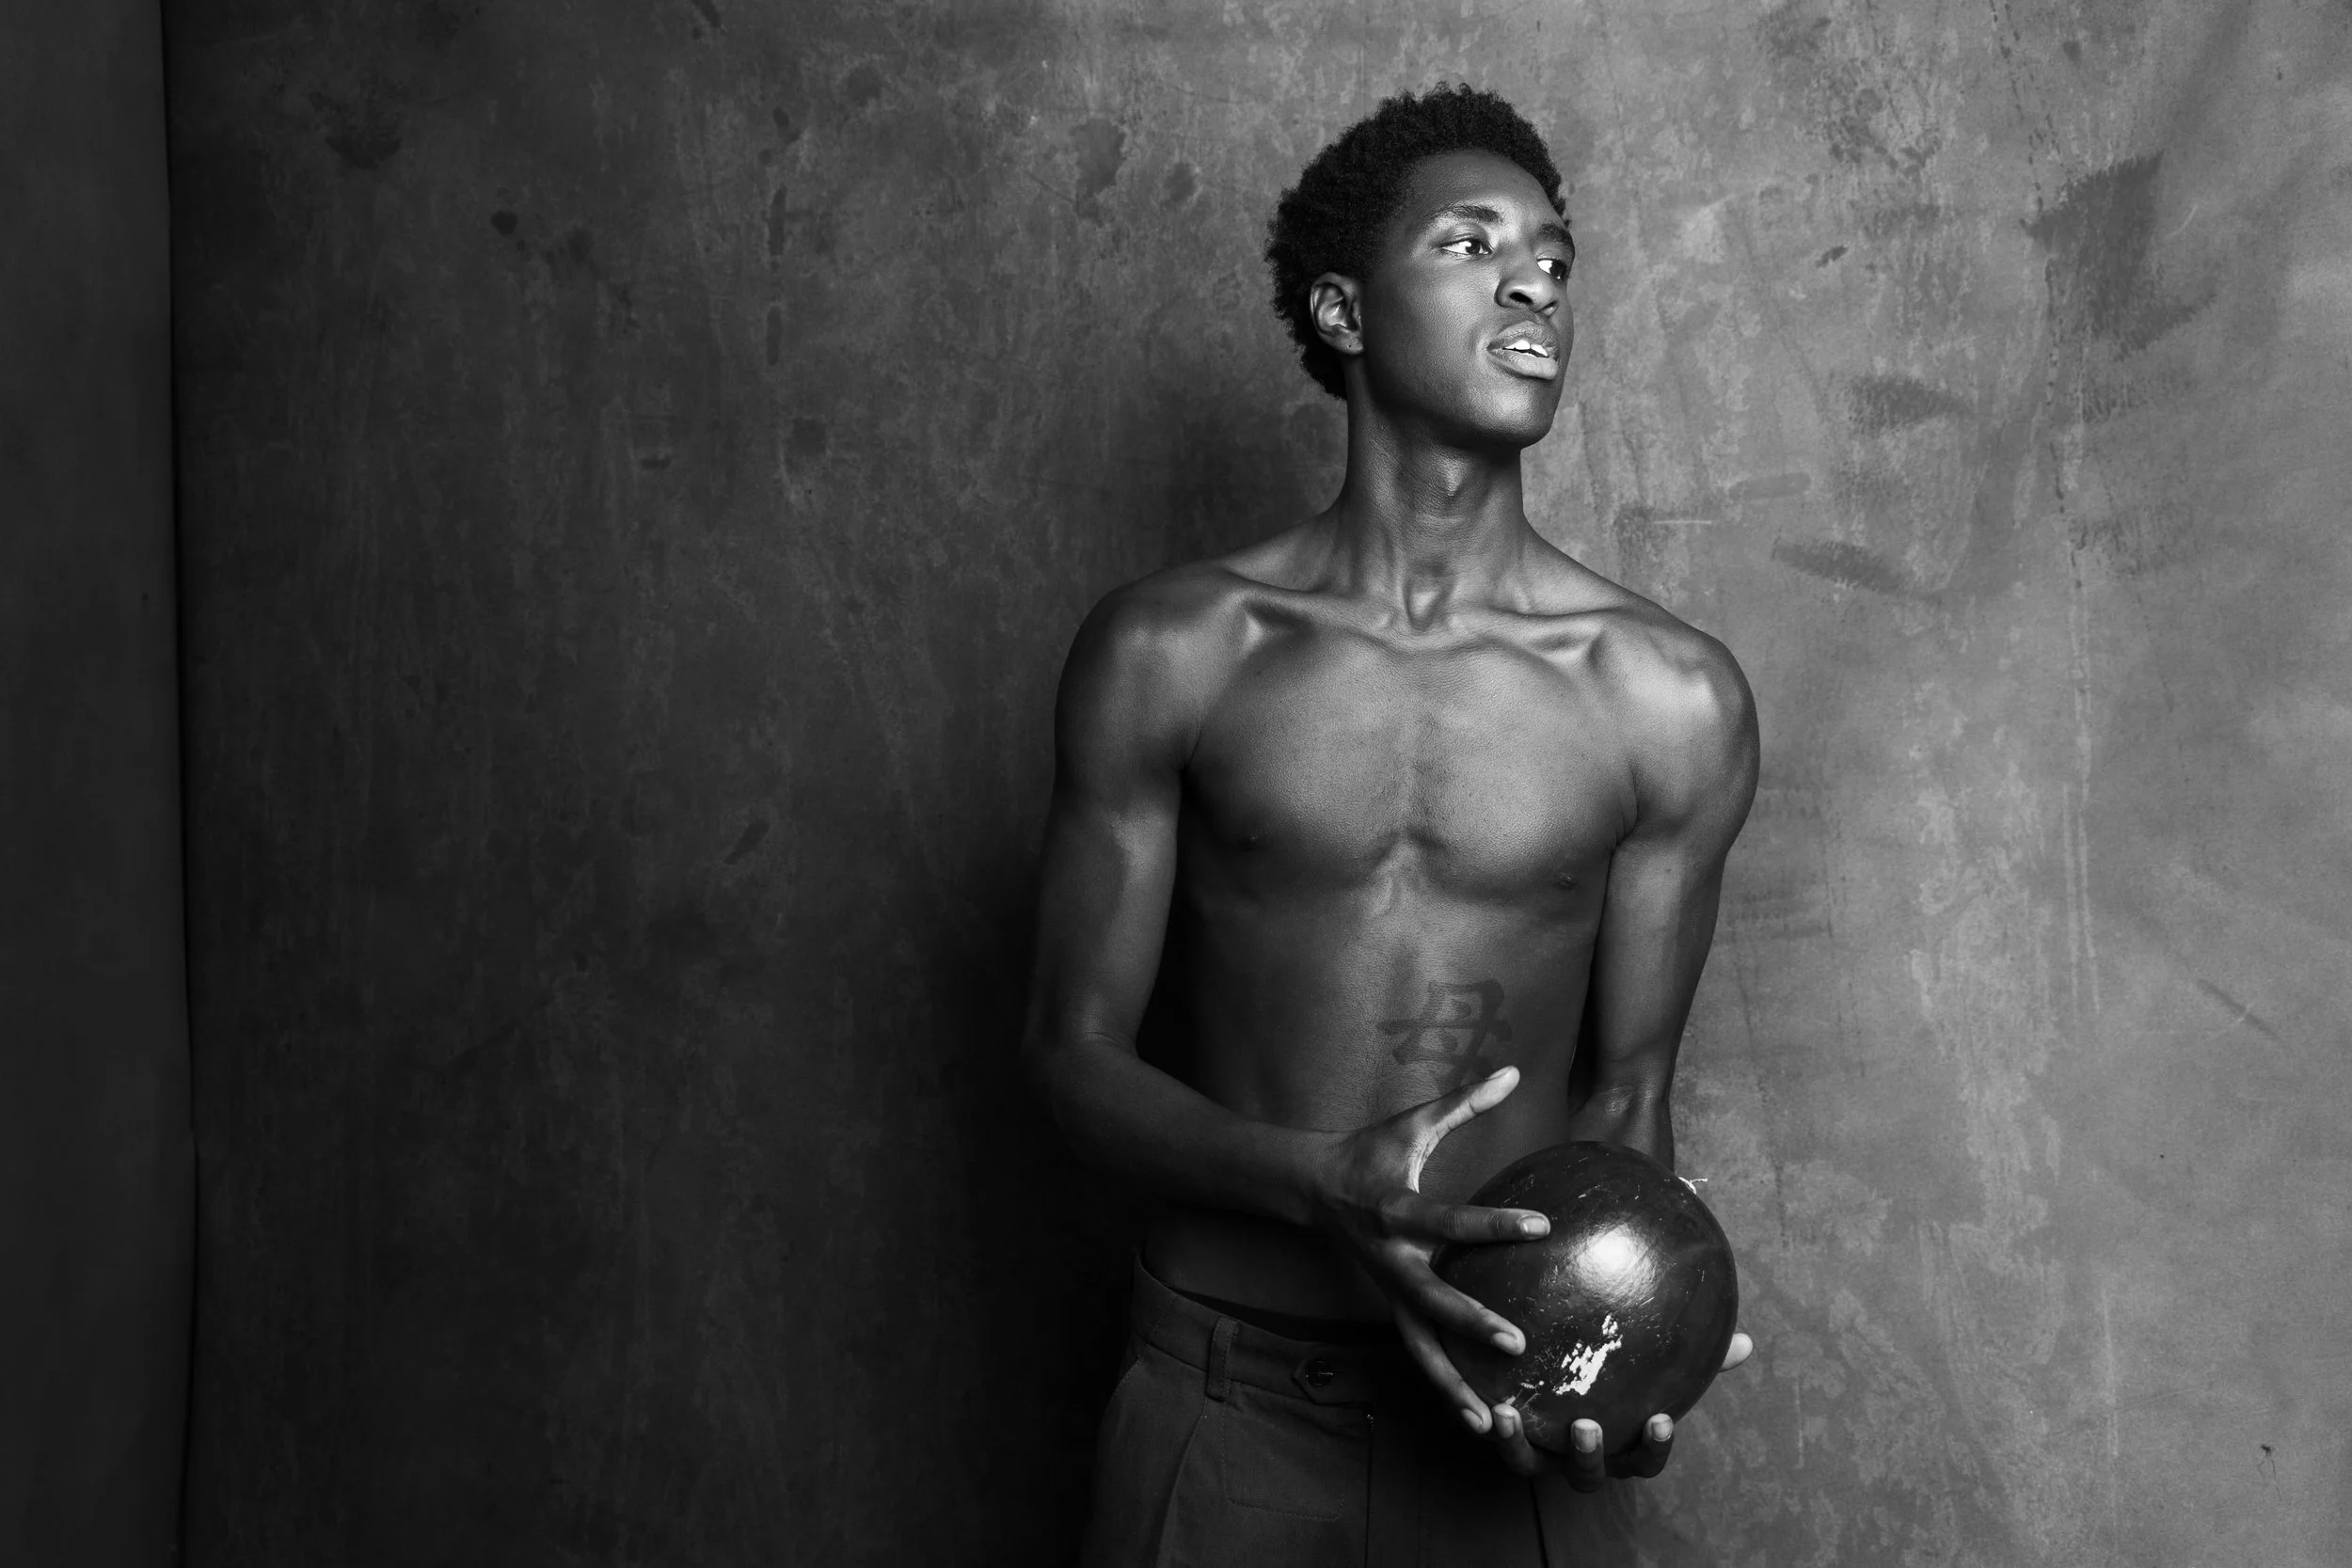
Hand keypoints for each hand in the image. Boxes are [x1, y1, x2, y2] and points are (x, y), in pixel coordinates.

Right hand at [1306, 1067, 1549, 1434]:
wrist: (1311, 1188)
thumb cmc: (1369, 1151)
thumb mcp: (1411, 1123)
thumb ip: (1464, 1102)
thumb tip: (1515, 1071)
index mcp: (1396, 1210)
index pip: (1450, 1220)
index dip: (1494, 1224)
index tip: (1542, 1227)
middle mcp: (1391, 1259)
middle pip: (1431, 1299)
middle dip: (1471, 1322)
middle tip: (1516, 1343)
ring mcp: (1388, 1290)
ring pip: (1420, 1347)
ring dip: (1452, 1385)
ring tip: (1490, 1423)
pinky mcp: (1392, 1307)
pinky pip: (1419, 1352)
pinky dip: (1445, 1386)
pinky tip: (1479, 1418)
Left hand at [1488, 1329, 1757, 1487]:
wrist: (1545, 1362)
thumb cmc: (1612, 1371)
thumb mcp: (1649, 1360)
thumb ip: (1694, 1357)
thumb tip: (1747, 1343)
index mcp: (1619, 1444)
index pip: (1644, 1459)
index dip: (1653, 1446)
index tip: (1660, 1417)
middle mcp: (1578, 1455)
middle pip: (1587, 1474)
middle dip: (1587, 1456)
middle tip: (1585, 1425)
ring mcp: (1538, 1451)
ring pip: (1528, 1465)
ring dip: (1519, 1445)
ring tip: (1508, 1413)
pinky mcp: (1502, 1434)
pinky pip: (1491, 1436)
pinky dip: (1485, 1424)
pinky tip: (1478, 1394)